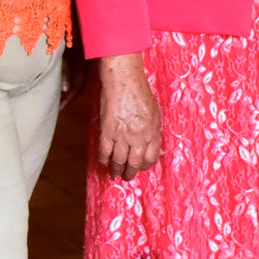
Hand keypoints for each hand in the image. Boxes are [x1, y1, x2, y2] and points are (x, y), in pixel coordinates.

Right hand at [96, 54, 161, 179]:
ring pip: (119, 161)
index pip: (151, 158)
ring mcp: (122, 136)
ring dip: (116, 170)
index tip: (141, 167)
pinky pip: (105, 152)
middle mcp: (139, 138)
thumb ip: (153, 129)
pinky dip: (104, 159)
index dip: (145, 165)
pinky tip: (104, 162)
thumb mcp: (154, 113)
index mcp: (152, 133)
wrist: (124, 81)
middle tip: (127, 177)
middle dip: (131, 173)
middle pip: (135, 163)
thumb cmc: (140, 93)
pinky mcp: (107, 131)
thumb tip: (152, 143)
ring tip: (115, 174)